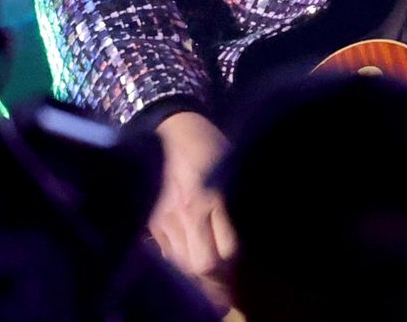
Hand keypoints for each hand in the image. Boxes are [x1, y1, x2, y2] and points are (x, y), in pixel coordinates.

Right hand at [150, 111, 236, 310]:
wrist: (169, 127)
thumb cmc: (210, 144)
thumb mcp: (234, 166)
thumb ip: (242, 200)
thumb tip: (255, 230)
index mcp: (214, 195)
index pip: (229, 249)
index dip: (239, 263)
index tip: (247, 265)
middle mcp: (188, 211)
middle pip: (204, 264)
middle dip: (219, 277)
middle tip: (229, 278)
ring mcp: (166, 218)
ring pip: (183, 265)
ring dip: (199, 274)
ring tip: (212, 271)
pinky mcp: (151, 221)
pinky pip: (167, 255)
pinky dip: (181, 263)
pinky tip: (193, 257)